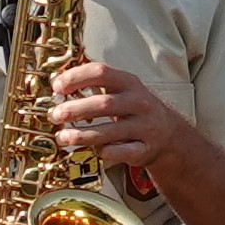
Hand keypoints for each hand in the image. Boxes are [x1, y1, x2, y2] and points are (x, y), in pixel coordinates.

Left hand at [48, 54, 187, 174]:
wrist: (169, 134)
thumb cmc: (134, 109)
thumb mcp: (121, 90)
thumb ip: (94, 86)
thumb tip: (57, 86)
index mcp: (130, 82)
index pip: (101, 72)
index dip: (76, 78)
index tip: (57, 87)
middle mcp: (139, 102)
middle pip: (104, 104)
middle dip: (75, 110)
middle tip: (55, 115)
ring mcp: (145, 127)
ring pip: (110, 131)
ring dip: (82, 135)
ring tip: (63, 137)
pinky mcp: (145, 149)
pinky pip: (121, 152)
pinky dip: (105, 152)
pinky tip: (94, 150)